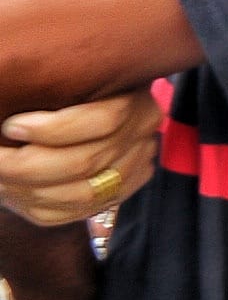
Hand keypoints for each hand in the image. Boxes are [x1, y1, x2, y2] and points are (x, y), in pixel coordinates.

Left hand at [0, 89, 162, 224]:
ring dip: (28, 189)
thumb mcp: (75, 85)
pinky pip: (72, 214)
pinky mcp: (113, 198)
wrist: (82, 121)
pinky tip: (13, 191)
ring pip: (80, 195)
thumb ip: (59, 93)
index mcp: (139, 102)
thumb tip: (16, 120)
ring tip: (0, 176)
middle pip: (87, 162)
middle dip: (29, 165)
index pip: (106, 120)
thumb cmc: (69, 95)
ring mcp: (132, 173)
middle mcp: (142, 140)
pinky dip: (35, 207)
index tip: (11, 126)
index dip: (54, 128)